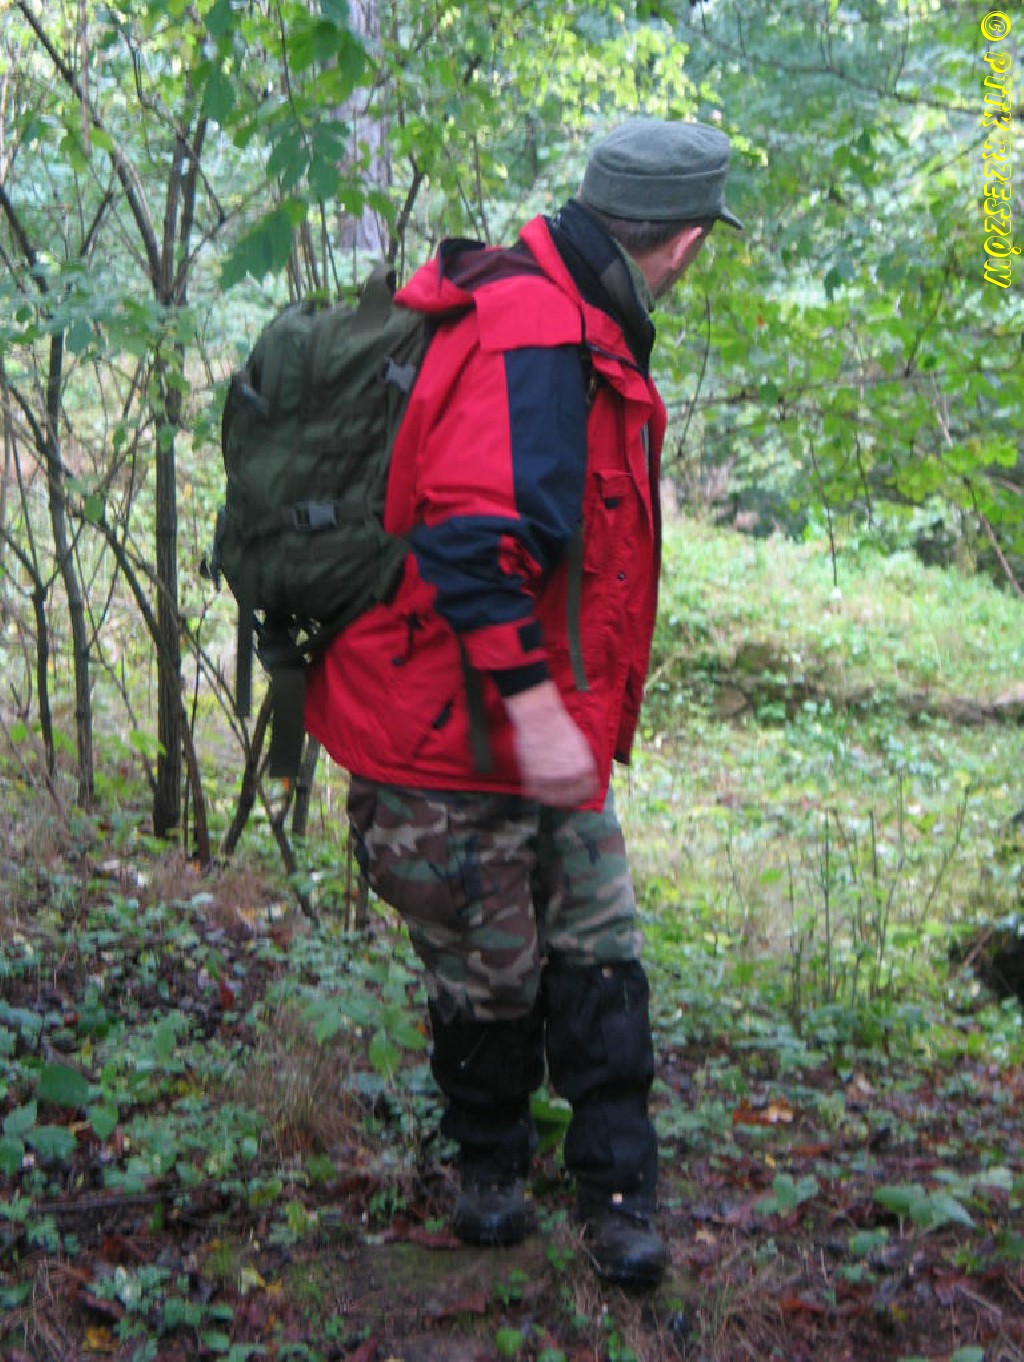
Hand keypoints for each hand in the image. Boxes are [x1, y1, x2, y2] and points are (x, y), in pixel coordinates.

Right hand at [504, 681, 599, 807]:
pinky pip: (538, 794)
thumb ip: (584, 766)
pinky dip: (540, 795)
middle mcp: (570, 776)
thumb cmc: (560, 727)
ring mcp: (551, 778)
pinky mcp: (533, 777)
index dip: (586, 795)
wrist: (539, 718)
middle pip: (573, 800)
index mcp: (585, 768)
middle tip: (567, 800)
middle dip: (571, 800)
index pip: (589, 792)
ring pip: (555, 800)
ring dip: (555, 800)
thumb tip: (585, 779)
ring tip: (554, 798)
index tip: (582, 796)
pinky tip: (541, 793)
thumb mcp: (581, 746)